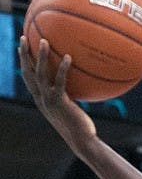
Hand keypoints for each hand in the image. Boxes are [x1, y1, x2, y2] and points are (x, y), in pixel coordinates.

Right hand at [18, 36, 96, 151]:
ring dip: (39, 56)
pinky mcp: (59, 102)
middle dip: (23, 54)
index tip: (22, 48)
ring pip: (39, 74)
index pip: (27, 78)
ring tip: (43, 40)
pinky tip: (68, 56)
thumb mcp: (71, 109)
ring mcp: (48, 100)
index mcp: (40, 99)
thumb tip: (81, 82)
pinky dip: (62, 68)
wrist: (81, 141)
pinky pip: (59, 81)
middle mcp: (40, 98)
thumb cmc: (80, 127)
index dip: (23, 62)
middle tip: (23, 37)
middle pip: (27, 72)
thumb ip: (69, 96)